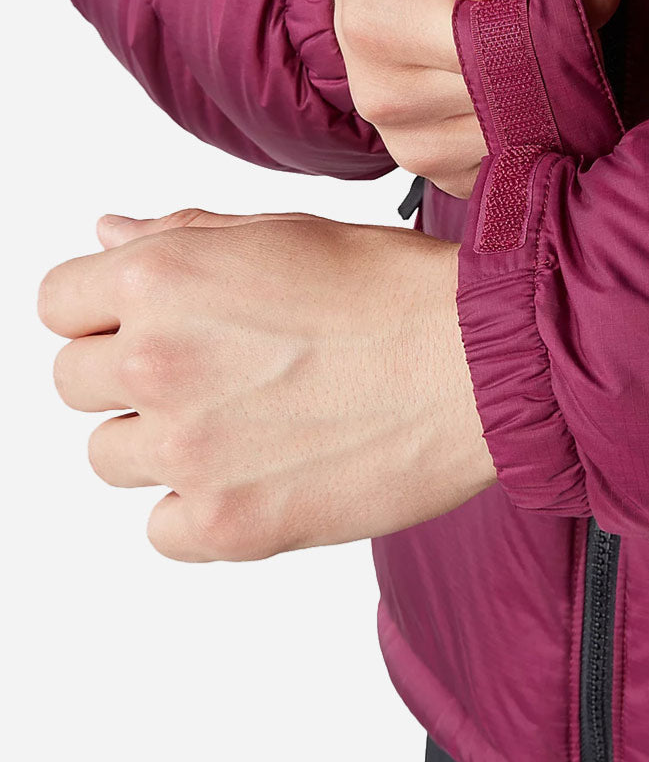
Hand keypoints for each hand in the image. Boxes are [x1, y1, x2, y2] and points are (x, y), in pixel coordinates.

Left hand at [38, 208, 494, 560]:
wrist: (478, 364)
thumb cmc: (398, 292)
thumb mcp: (285, 233)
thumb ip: (180, 236)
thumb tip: (107, 235)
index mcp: (164, 276)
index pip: (58, 305)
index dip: (102, 313)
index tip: (142, 326)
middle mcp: (160, 359)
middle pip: (75, 384)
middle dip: (129, 376)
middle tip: (212, 373)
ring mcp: (190, 449)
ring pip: (110, 457)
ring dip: (162, 443)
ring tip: (244, 424)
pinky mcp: (230, 523)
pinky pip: (162, 528)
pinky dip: (198, 509)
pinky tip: (258, 473)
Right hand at [332, 0, 631, 197]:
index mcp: (380, 21)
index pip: (499, 43)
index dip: (566, 8)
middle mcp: (387, 97)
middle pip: (522, 93)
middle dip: (569, 46)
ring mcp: (414, 145)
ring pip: (531, 133)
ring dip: (559, 86)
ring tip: (536, 33)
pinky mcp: (443, 173)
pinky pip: (520, 161)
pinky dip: (543, 124)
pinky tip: (528, 79)